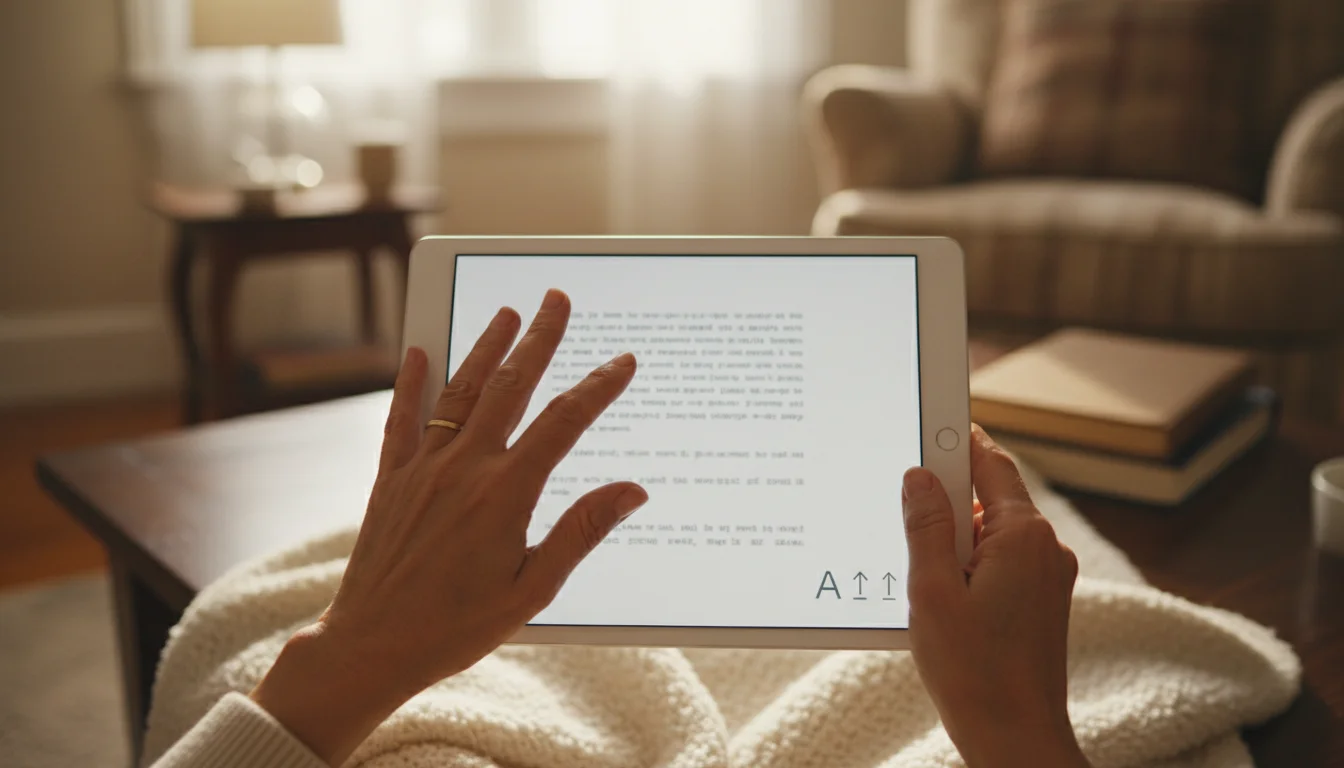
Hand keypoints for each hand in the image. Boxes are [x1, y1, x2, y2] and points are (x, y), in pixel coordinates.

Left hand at [250, 289, 647, 765]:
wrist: (371, 646)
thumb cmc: (455, 628)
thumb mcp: (533, 589)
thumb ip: (581, 531)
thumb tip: (631, 491)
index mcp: (505, 495)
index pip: (563, 424)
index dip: (597, 388)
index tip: (622, 361)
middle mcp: (464, 469)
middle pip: (511, 387)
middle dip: (539, 339)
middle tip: (556, 301)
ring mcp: (423, 469)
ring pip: (460, 392)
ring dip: (486, 348)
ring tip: (506, 313)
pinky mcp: (392, 480)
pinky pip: (403, 418)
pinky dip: (412, 382)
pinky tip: (419, 352)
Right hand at [902, 425, 1088, 767]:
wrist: (1016, 737)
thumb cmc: (974, 672)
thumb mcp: (932, 590)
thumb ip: (926, 526)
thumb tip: (919, 477)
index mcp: (1023, 536)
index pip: (991, 462)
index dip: (957, 441)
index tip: (929, 424)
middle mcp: (1046, 548)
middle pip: (993, 494)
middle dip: (949, 497)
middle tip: (906, 509)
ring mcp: (1050, 576)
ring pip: (996, 530)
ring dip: (958, 534)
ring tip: (922, 568)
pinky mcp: (1044, 600)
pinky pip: (1004, 559)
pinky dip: (972, 560)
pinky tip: (943, 590)